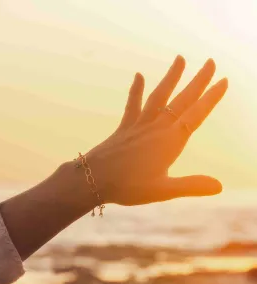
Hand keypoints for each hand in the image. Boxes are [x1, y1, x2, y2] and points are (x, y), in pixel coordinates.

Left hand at [87, 55, 227, 205]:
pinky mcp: (125, 127)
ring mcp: (139, 125)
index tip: (223, 81)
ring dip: (171, 77)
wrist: (94, 179)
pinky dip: (135, 90)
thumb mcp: (163, 191)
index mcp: (170, 142)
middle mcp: (156, 128)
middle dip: (198, 81)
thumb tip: (219, 187)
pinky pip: (132, 105)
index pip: (196, 115)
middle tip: (211, 62)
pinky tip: (139, 75)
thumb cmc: (128, 187)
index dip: (211, 98)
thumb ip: (191, 186)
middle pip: (182, 100)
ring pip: (159, 96)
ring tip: (180, 58)